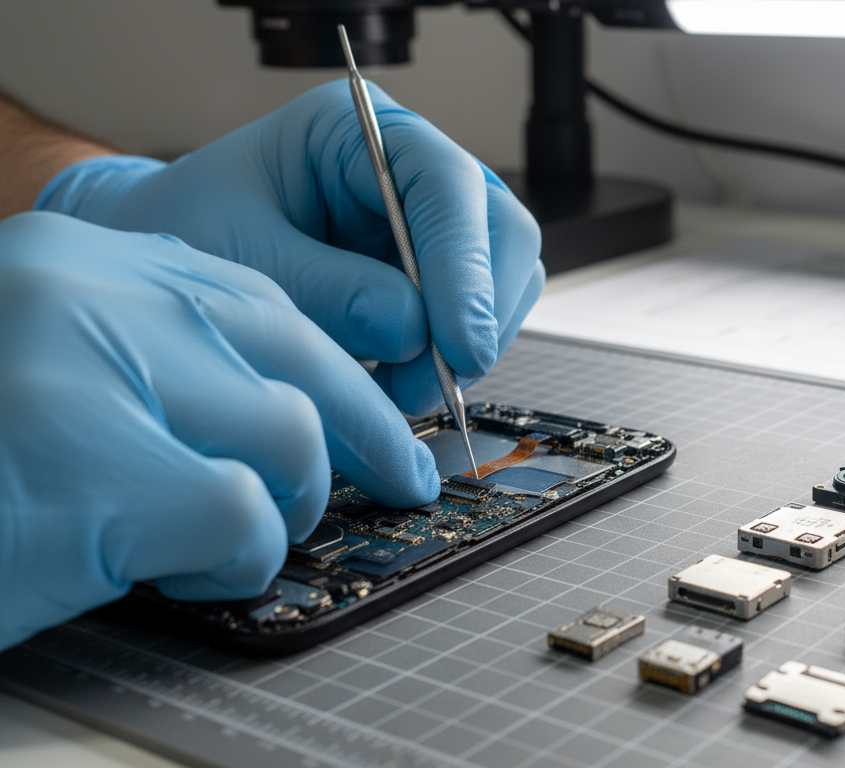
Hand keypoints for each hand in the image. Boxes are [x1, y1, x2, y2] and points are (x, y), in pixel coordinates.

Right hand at [0, 213, 438, 650]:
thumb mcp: (61, 372)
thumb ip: (163, 362)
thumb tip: (295, 410)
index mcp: (79, 261)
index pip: (261, 304)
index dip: (342, 372)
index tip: (389, 426)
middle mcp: (85, 294)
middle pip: (296, 361)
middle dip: (361, 436)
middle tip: (398, 484)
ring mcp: (87, 373)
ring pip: (286, 439)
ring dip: (275, 511)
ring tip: (218, 539)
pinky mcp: (93, 470)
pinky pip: (242, 517)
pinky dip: (232, 561)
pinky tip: (176, 567)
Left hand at [35, 80, 543, 416]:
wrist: (172, 271)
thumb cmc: (192, 237)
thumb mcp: (240, 261)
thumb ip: (328, 291)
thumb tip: (412, 331)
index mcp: (357, 131)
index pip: (446, 185)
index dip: (464, 265)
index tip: (457, 345)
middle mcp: (410, 169)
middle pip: (500, 231)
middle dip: (477, 314)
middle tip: (433, 385)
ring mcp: (431, 223)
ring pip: (503, 280)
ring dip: (467, 347)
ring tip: (399, 391)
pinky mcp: (437, 275)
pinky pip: (478, 318)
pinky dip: (450, 362)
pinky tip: (398, 384)